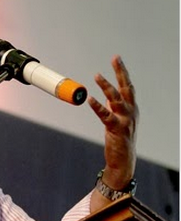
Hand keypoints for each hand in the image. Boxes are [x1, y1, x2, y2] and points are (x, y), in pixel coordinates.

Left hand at [88, 55, 137, 189]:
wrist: (123, 161)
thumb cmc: (121, 139)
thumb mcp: (120, 118)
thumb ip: (115, 106)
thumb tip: (108, 93)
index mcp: (131, 108)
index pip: (127, 86)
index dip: (122, 72)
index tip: (117, 59)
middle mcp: (130, 112)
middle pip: (126, 88)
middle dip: (121, 72)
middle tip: (115, 59)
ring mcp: (125, 121)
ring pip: (116, 99)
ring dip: (107, 87)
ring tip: (98, 76)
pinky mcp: (117, 130)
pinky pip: (106, 116)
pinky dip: (98, 106)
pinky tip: (90, 99)